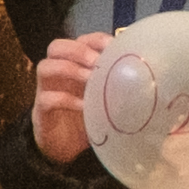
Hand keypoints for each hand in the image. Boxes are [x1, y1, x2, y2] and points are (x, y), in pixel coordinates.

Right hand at [32, 31, 107, 167]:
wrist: (68, 147)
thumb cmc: (90, 117)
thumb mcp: (106, 97)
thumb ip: (118, 84)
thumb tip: (147, 75)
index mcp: (75, 65)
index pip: (80, 41)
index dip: (95, 40)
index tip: (113, 47)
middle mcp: (58, 73)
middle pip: (56, 47)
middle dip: (78, 50)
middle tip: (96, 62)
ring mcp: (46, 89)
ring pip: (45, 66)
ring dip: (69, 69)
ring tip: (89, 79)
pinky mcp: (41, 110)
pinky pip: (47, 98)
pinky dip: (65, 99)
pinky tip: (84, 106)